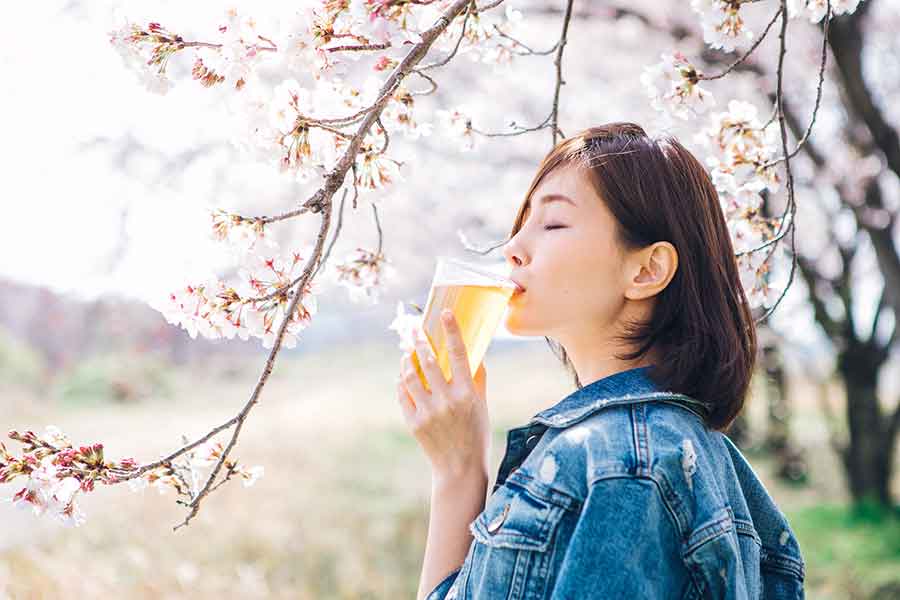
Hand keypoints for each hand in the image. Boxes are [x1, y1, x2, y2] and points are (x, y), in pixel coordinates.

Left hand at [396, 309, 490, 479]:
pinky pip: (403, 394)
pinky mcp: (414, 422)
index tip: (445, 314)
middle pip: (429, 361)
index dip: (451, 330)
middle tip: (414, 330)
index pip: (460, 354)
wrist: (459, 468)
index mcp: (467, 394)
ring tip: (407, 353)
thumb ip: (478, 378)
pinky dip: (401, 382)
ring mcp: (428, 412)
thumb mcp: (482, 405)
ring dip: (407, 361)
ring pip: (410, 376)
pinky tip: (403, 376)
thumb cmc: (475, 434)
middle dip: (420, 341)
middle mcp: (447, 400)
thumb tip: (475, 353)